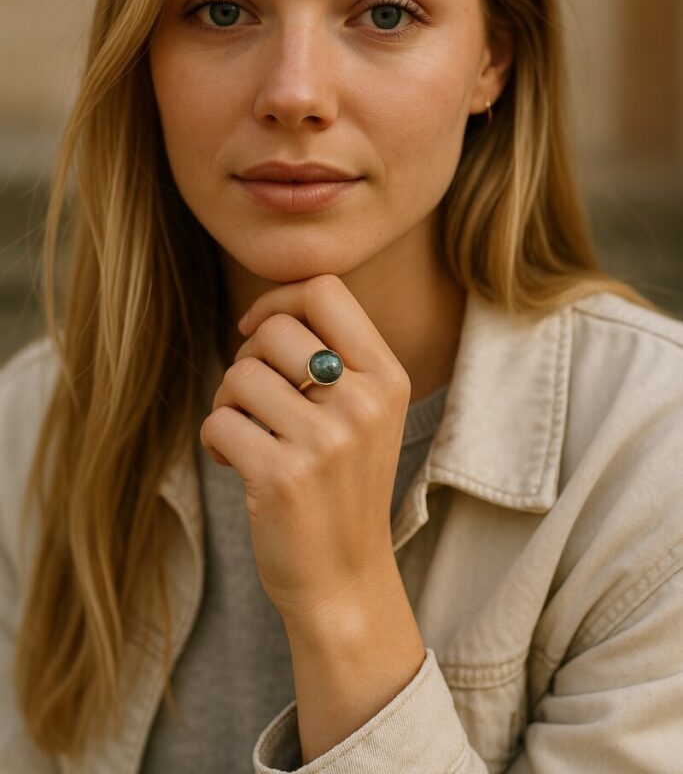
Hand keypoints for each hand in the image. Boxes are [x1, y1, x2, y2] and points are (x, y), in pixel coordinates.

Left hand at [199, 274, 411, 624]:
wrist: (344, 580)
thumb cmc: (342, 485)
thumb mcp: (365, 414)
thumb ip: (334, 358)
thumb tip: (266, 311)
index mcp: (388, 377)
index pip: (326, 290)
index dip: (277, 300)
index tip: (255, 332)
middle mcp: (363, 403)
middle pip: (275, 331)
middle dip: (246, 358)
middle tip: (251, 397)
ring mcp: (326, 441)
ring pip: (240, 375)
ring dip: (226, 401)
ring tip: (244, 431)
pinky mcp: (283, 477)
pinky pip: (218, 422)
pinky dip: (214, 439)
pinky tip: (231, 460)